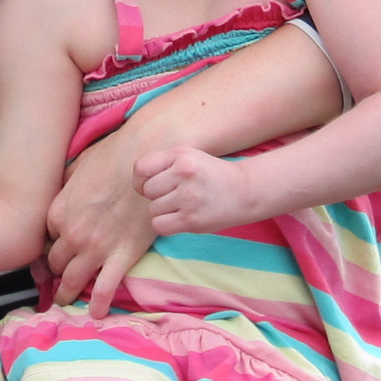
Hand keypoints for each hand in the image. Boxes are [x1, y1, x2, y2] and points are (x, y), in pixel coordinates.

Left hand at [46, 134, 155, 317]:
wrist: (146, 159)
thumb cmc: (115, 156)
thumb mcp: (80, 165)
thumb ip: (67, 183)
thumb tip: (64, 186)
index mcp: (59, 212)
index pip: (48, 237)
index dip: (55, 242)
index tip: (59, 247)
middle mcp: (72, 234)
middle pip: (56, 262)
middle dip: (57, 269)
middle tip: (60, 276)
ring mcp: (96, 248)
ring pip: (73, 281)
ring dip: (67, 294)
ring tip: (65, 302)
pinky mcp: (121, 256)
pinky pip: (105, 289)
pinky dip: (98, 305)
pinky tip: (96, 314)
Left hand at [133, 145, 253, 234]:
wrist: (244, 191)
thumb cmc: (210, 175)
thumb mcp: (188, 157)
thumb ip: (162, 164)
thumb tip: (136, 184)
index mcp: (180, 156)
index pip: (141, 168)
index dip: (141, 179)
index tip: (151, 184)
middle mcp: (184, 174)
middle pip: (148, 190)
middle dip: (157, 195)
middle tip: (175, 195)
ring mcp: (188, 197)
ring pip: (153, 209)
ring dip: (164, 211)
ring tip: (183, 205)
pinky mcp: (191, 220)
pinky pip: (159, 225)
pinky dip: (166, 224)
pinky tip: (180, 218)